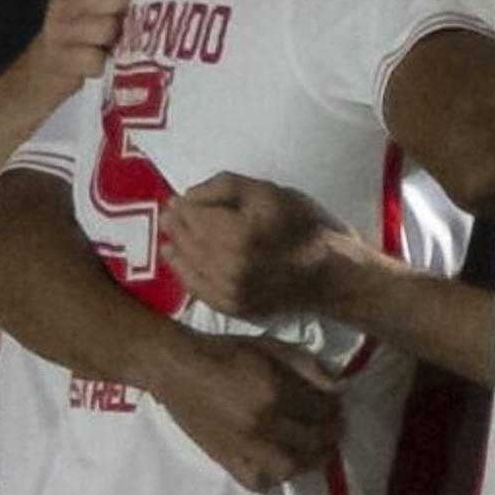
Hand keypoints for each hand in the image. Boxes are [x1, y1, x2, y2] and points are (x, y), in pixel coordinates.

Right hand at [33, 0, 136, 93]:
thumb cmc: (80, 21)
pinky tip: (101, 62)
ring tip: (112, 43)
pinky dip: (103, 64)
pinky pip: (95, 60)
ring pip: (106, 28)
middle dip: (128, 13)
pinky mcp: (60, 61)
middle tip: (125, 24)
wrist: (48, 66)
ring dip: (117, 40)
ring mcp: (57, 29)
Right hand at [140, 329, 342, 491]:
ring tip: (316, 450)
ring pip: (290, 467)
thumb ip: (308, 367)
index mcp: (274, 391)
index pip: (319, 411)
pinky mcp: (227, 460)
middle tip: (334, 430)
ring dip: (310, 461)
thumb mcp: (271, 347)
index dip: (333, 410)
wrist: (177, 369)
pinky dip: (277, 477)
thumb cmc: (225, 352)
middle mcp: (261, 423)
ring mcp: (243, 446)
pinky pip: (260, 481)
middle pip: (311, 441)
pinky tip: (284, 464)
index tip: (336, 408)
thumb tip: (340, 389)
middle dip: (329, 436)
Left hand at [164, 176, 354, 322]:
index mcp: (236, 235)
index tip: (176, 198)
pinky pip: (196, 288)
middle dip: (176, 224)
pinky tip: (176, 258)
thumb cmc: (300, 227)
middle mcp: (227, 266)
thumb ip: (225, 187)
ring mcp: (227, 291)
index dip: (182, 205)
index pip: (194, 216)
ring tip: (169, 233)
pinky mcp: (231, 307)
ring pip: (187, 264)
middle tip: (169, 212)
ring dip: (174, 246)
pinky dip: (182, 271)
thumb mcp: (268, 192)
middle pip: (187, 239)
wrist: (326, 274)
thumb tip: (189, 196)